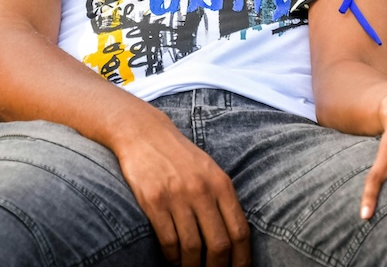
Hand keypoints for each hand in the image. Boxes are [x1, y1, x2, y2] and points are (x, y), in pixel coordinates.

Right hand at [115, 116, 250, 266]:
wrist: (144, 133)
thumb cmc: (179, 156)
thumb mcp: (209, 171)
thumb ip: (222, 199)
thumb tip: (234, 237)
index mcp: (221, 184)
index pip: (239, 230)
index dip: (242, 258)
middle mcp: (202, 190)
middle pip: (218, 244)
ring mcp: (178, 196)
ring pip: (192, 247)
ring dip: (192, 266)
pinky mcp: (154, 201)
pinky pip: (168, 240)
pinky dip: (172, 256)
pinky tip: (173, 258)